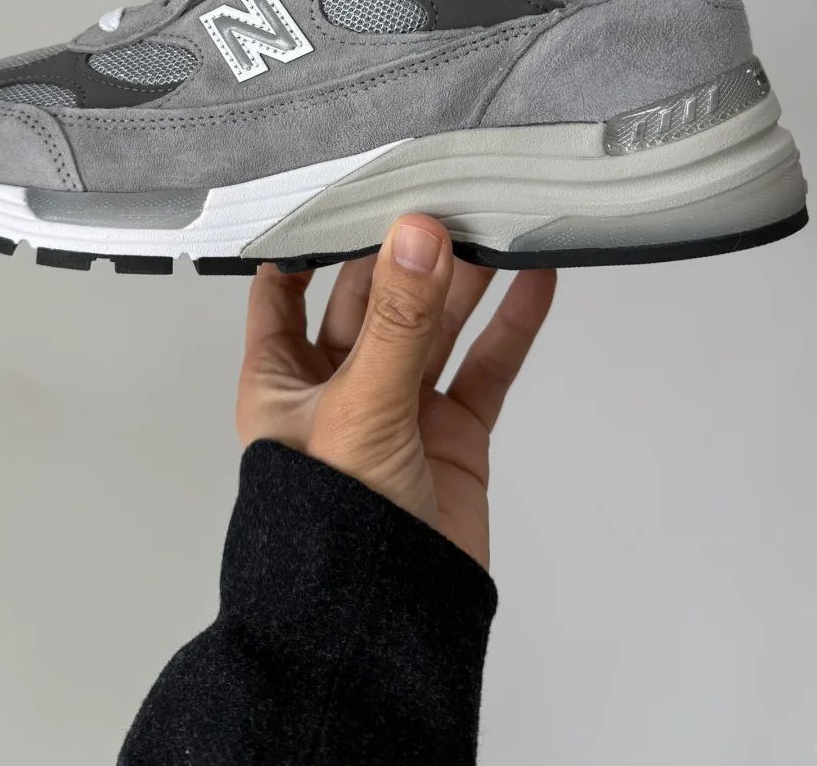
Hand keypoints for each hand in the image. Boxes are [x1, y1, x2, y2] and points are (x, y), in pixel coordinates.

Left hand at [237, 214, 555, 569]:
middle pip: (372, 296)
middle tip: (441, 192)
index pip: (284, 290)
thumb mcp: (359, 407)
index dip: (308, 240)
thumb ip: (396, 319)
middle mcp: (338, 386)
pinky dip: (510, 325)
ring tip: (493, 219)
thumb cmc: (331, 529)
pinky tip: (534, 281)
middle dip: (404, 249)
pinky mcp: (452, 436)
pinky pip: (484, 368)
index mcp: (282, 378)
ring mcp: (399, 408)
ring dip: (462, 277)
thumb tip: (418, 232)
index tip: (343, 186)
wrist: (385, 629)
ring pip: (433, 325)